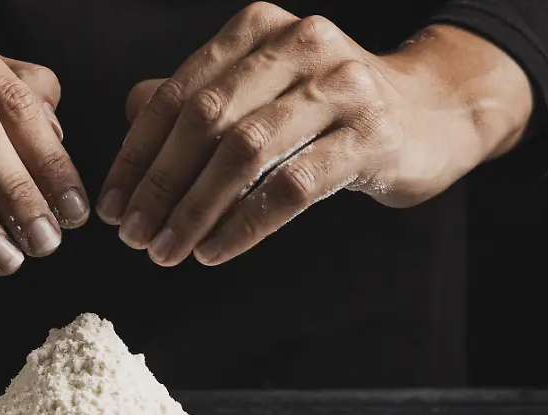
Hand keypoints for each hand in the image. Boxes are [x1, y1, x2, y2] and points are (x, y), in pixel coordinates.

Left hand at [97, 2, 531, 266]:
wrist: (434, 112)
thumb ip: (199, 95)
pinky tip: (215, 251)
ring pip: (246, 151)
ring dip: (195, 210)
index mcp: (259, 30)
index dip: (138, 155)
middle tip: (135, 237)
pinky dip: (245, 224)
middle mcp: (298, 45)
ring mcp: (339, 87)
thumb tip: (133, 113)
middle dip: (160, 185)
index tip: (113, 206)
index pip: (179, 94)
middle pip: (206, 120)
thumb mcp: (263, 90)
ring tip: (168, 251)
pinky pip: (293, 186)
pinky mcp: (370, 136)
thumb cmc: (329, 108)